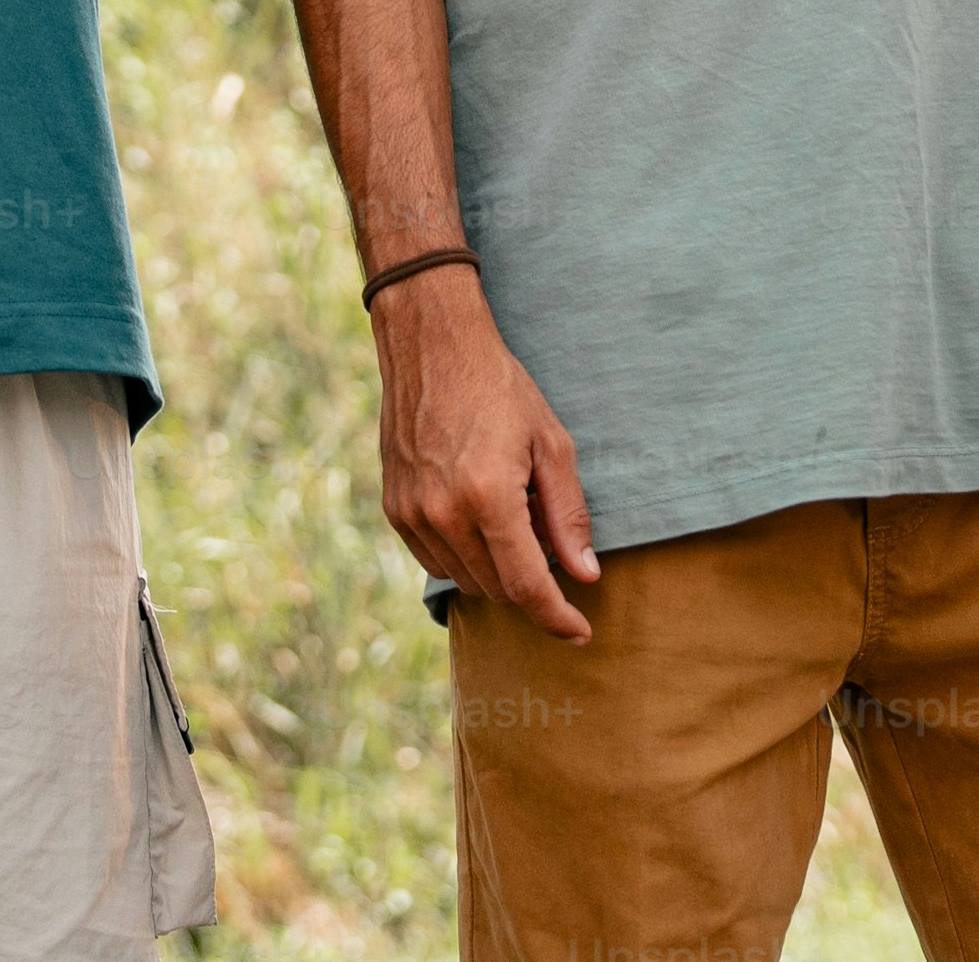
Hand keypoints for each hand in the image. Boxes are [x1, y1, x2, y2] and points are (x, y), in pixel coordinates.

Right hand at [371, 274, 599, 641]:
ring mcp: (413, 515)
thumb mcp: (551, 443)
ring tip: (512, 516)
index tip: (579, 631)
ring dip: (497, 571)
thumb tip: (584, 575)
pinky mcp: (394, 511)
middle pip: (497, 590)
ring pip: (465, 581)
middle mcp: (444, 513)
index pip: (527, 585)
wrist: (431, 347)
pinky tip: (478, 517)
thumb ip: (568, 515)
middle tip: (548, 542)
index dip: (557, 617)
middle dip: (531, 586)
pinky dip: (465, 557)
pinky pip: (436, 562)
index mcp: (489, 496)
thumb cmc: (499, 388)